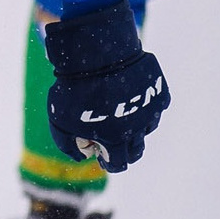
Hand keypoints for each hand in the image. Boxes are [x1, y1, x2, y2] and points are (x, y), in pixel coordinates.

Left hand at [42, 0, 169, 172]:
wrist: (97, 54)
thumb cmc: (75, 89)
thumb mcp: (59, 121)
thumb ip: (68, 144)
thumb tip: (82, 155)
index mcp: (116, 141)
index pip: (118, 164)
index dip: (109, 163)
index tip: (102, 156)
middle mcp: (139, 130)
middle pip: (136, 151)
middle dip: (123, 151)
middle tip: (111, 141)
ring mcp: (152, 111)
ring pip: (146, 129)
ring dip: (133, 128)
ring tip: (117, 114)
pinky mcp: (160, 92)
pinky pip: (155, 106)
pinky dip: (145, 106)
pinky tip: (131, 97)